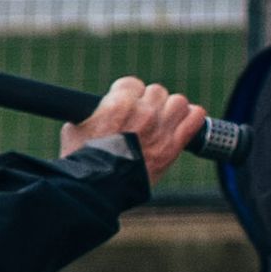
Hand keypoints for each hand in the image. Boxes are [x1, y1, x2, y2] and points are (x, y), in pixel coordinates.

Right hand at [72, 78, 207, 168]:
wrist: (98, 188)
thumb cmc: (82, 160)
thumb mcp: (75, 128)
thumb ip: (93, 113)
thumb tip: (97, 110)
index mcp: (118, 104)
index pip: (132, 83)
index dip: (126, 94)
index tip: (124, 104)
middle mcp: (144, 112)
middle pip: (156, 91)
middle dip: (148, 102)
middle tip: (141, 116)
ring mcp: (162, 128)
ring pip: (178, 102)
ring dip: (170, 109)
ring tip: (162, 120)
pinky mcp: (174, 145)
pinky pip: (195, 118)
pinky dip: (191, 117)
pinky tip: (181, 122)